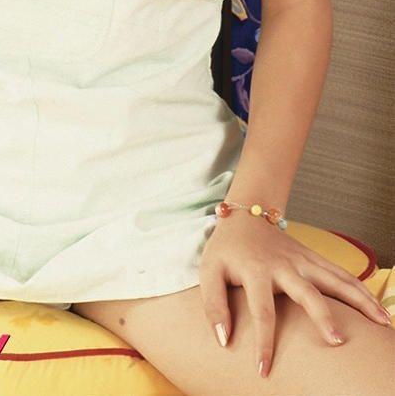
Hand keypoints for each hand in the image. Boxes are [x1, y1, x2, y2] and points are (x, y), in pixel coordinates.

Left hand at [198, 208, 390, 377]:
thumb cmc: (226, 249)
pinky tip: (379, 310)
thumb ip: (213, 305)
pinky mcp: (314, 258)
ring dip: (359, 301)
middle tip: (336, 341)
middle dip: (322, 316)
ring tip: (382, 324)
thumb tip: (224, 341)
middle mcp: (284, 265)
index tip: (264, 371)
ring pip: (335, 280)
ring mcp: (303, 260)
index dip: (263, 343)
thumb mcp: (208, 271)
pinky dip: (362, 290)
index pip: (261, 311)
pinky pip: (342, 274)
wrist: (246, 214)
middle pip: (307, 291)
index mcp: (256, 270)